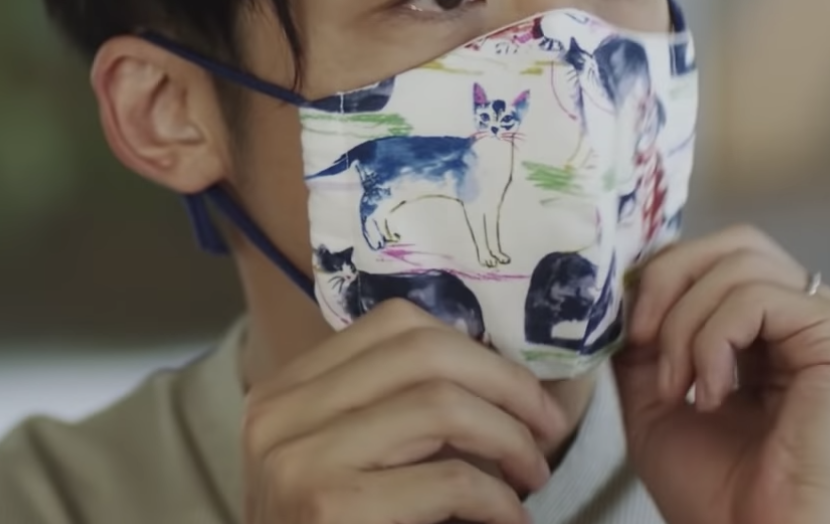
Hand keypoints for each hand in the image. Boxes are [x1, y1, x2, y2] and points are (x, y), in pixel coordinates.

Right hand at [242, 299, 571, 523]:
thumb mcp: (338, 464)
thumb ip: (383, 417)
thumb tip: (491, 376)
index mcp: (284, 392)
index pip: (393, 324)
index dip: (474, 350)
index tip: (518, 393)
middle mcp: (281, 414)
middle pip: (422, 351)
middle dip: (506, 384)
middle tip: (548, 428)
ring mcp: (300, 461)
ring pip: (440, 405)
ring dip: (509, 439)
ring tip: (531, 475)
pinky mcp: (331, 508)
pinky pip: (448, 480)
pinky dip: (498, 499)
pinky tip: (509, 520)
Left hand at [615, 225, 829, 523]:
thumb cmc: (717, 493)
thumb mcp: (656, 397)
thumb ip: (645, 338)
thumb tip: (621, 284)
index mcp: (780, 330)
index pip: (721, 258)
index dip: (664, 276)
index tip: (626, 328)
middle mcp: (817, 319)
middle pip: (736, 244)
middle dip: (670, 280)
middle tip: (641, 338)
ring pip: (741, 266)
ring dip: (685, 325)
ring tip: (679, 387)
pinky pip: (759, 298)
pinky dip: (713, 339)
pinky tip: (711, 394)